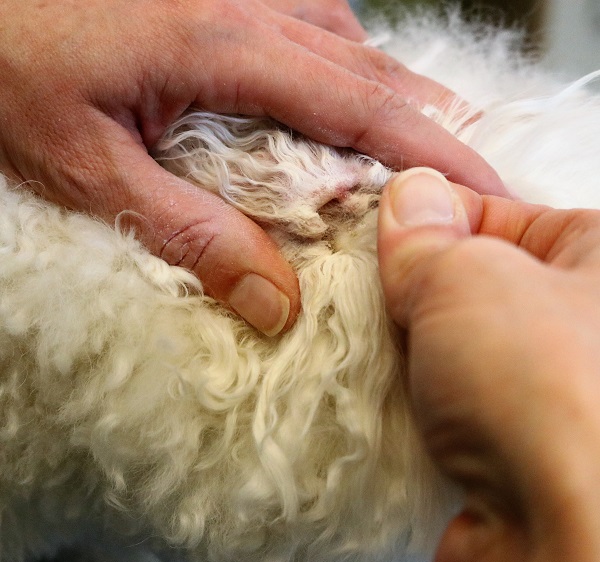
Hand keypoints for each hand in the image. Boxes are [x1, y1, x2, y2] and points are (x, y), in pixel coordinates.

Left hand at [0, 0, 505, 335]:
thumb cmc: (8, 70)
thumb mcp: (91, 169)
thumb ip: (189, 233)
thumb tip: (274, 302)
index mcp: (223, 45)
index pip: (361, 108)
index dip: (434, 154)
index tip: (487, 191)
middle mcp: (247, 4)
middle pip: (372, 72)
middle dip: (433, 128)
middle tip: (475, 180)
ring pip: (347, 45)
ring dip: (391, 99)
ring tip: (421, 152)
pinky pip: (310, 26)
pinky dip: (344, 69)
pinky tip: (343, 97)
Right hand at [378, 168, 599, 561]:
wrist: (564, 547)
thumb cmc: (546, 389)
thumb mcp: (468, 277)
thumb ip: (428, 232)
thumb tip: (410, 197)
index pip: (500, 215)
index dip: (432, 220)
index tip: (377, 233)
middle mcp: (586, 324)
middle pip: (474, 285)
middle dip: (413, 290)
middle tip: (368, 296)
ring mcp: (551, 388)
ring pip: (455, 346)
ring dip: (407, 348)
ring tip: (369, 349)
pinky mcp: (517, 445)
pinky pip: (450, 399)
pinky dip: (415, 397)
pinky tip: (388, 397)